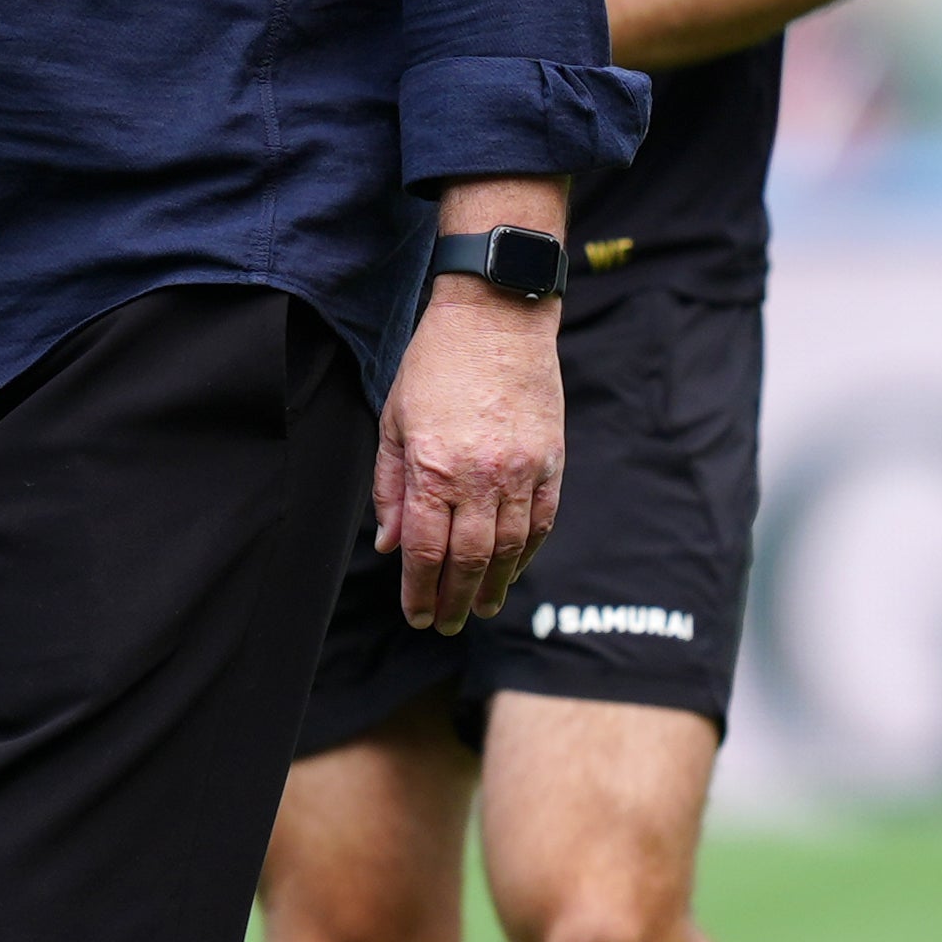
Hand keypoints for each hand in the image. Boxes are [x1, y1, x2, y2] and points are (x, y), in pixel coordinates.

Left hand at [377, 279, 563, 633]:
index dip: (420, 591)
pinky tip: (514, 570)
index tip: (416, 615)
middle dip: (455, 599)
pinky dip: (529, 553)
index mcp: (434, 467)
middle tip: (446, 624)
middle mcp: (480, 476)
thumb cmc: (435, 363)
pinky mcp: (551, 460)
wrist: (497, 317)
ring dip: (495, 586)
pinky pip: (542, 521)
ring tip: (481, 608)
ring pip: (511, 549)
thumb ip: (391, 486)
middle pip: (469, 560)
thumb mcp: (394, 421)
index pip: (427, 550)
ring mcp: (521, 470)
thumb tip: (390, 544)